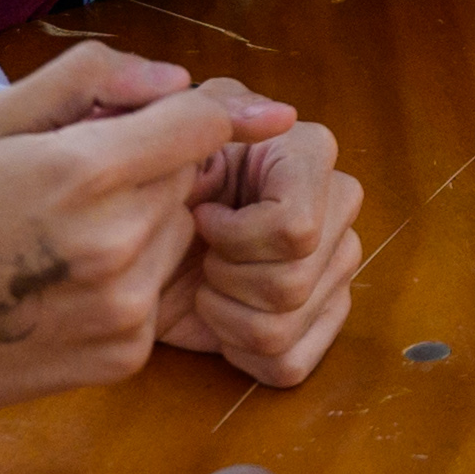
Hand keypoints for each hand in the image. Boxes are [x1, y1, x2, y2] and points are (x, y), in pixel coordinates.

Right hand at [0, 44, 273, 424]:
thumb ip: (91, 78)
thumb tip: (178, 77)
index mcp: (83, 172)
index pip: (202, 126)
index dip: (202, 112)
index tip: (203, 116)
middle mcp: (116, 243)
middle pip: (189, 179)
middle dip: (151, 169)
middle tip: (76, 184)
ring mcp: (124, 307)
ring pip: (179, 236)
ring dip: (145, 227)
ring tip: (64, 238)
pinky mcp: (124, 355)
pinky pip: (158, 294)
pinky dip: (130, 283)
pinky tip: (65, 285)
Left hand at [171, 112, 366, 385]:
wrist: (137, 234)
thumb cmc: (150, 183)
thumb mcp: (166, 134)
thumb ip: (212, 111)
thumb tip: (280, 116)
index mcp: (310, 154)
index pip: (294, 231)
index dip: (235, 238)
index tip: (201, 217)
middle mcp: (338, 208)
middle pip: (290, 284)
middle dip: (224, 279)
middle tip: (201, 254)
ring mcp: (337, 268)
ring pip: (285, 327)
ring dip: (225, 316)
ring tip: (206, 283)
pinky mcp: (322, 320)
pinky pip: (290, 362)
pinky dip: (241, 351)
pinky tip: (223, 318)